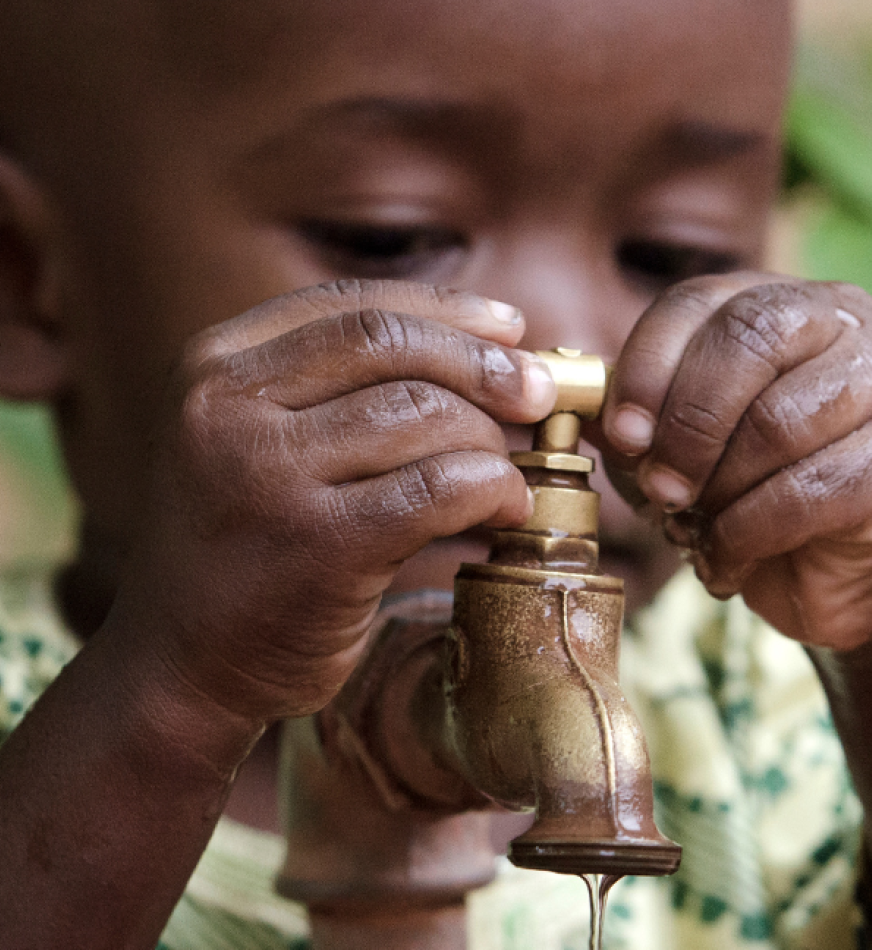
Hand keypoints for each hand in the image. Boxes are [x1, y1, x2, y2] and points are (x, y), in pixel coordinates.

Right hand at [108, 279, 555, 721]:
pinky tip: (507, 509)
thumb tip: (481, 349)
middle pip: (392, 347)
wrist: (184, 662)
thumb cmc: (245, 545)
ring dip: (489, 440)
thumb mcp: (257, 440)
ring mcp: (268, 475)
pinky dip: (492, 489)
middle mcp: (228, 407)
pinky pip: (439, 488)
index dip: (447, 311)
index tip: (510, 329)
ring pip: (422, 414)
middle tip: (538, 394)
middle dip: (485, 365)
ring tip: (511, 469)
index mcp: (215, 367)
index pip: (353, 308)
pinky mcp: (318, 546)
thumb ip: (336, 390)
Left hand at [599, 273, 871, 650]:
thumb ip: (633, 418)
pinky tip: (728, 552)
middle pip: (744, 342)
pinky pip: (802, 492)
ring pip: (774, 423)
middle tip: (660, 488)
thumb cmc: (743, 490)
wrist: (830, 568)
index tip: (623, 436)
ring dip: (716, 488)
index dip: (646, 367)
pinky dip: (746, 532)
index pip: (695, 302)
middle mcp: (837, 325)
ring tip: (696, 523)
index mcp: (773, 304)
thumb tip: (580, 407)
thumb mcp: (674, 444)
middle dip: (684, 425)